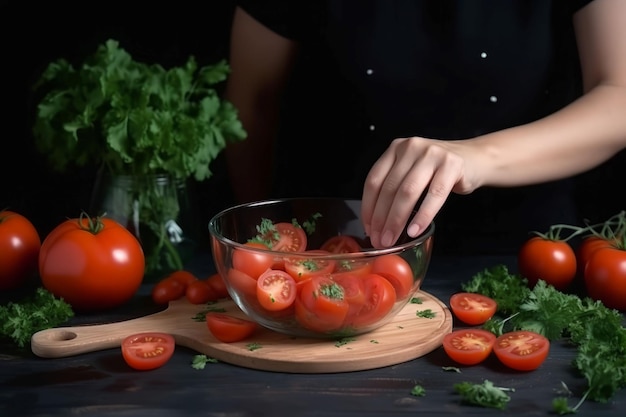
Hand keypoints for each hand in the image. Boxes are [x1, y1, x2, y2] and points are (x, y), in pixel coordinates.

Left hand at [361, 136, 481, 247]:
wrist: (474, 160)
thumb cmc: (438, 171)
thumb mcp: (412, 171)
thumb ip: (395, 187)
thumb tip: (376, 224)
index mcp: (396, 148)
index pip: (374, 180)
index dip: (368, 207)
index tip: (368, 229)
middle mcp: (411, 147)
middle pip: (390, 188)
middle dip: (382, 219)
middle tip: (380, 240)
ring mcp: (432, 154)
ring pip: (408, 191)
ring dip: (397, 220)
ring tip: (393, 240)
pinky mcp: (451, 164)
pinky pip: (434, 195)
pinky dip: (423, 216)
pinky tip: (415, 230)